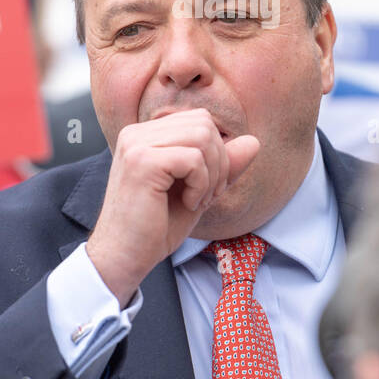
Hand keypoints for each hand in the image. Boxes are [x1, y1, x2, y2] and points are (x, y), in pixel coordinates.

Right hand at [86, 109, 259, 305]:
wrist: (124, 258)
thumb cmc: (154, 228)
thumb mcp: (199, 190)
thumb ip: (224, 165)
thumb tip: (254, 142)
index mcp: (145, 135)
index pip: (200, 121)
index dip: (216, 152)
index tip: (207, 187)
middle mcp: (137, 133)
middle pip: (204, 124)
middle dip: (218, 162)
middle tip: (206, 196)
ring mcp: (136, 145)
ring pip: (202, 137)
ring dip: (211, 174)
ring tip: (198, 200)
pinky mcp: (141, 162)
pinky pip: (193, 159)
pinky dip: (201, 184)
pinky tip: (189, 204)